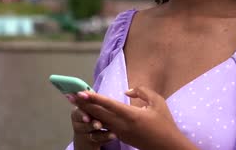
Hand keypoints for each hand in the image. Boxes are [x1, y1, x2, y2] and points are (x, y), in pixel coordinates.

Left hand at [74, 87, 196, 149]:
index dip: (94, 98)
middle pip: (98, 113)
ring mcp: (120, 132)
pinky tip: (87, 114)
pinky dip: (94, 119)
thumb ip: (142, 91)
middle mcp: (122, 125)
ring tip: (75, 103)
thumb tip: (126, 91)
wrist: (166, 146)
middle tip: (69, 95)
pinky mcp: (120, 136)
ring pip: (99, 120)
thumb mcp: (158, 102)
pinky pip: (104, 126)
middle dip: (83, 104)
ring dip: (86, 111)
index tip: (82, 92)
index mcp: (131, 115)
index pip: (109, 105)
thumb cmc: (164, 123)